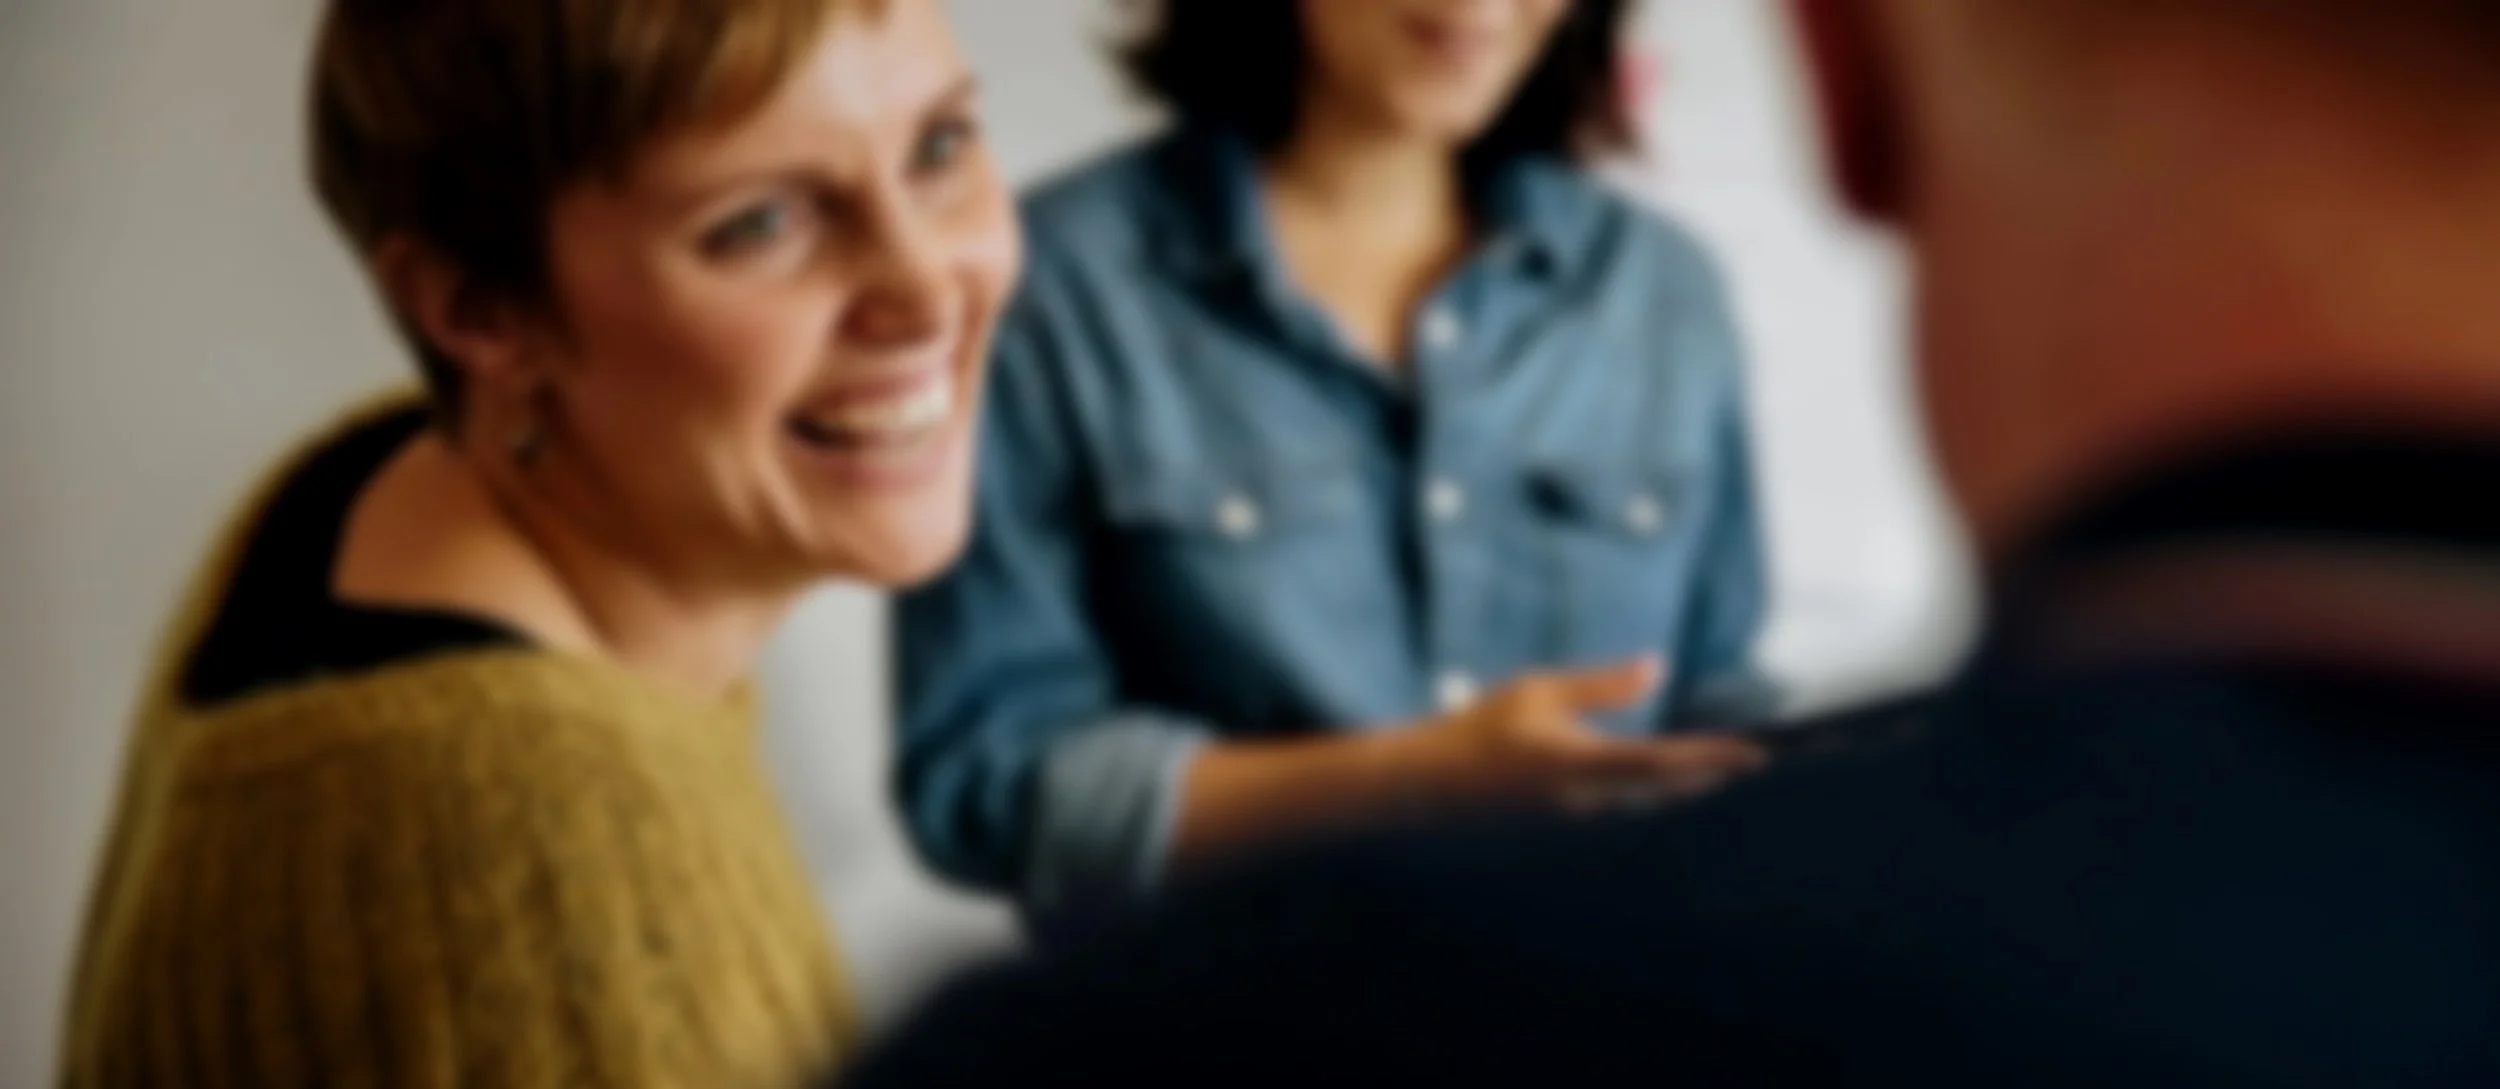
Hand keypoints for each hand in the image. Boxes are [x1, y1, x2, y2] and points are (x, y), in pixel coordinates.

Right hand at [1396, 657, 1769, 812]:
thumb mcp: (1540, 692)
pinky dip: (1654, 785)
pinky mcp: (1568, 816)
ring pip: (1649, 798)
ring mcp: (1580, 814)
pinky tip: (1668, 775)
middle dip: (1711, 772)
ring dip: (1686, 781)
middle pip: (1669, 787)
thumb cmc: (1480, 729)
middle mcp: (1592, 798)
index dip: (1715, 757)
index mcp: (1585, 764)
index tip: (1755, 753)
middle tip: (1757, 759)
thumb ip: (1603, 686)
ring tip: (1725, 766)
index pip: (1667, 761)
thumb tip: (1658, 667)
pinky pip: (1625, 801)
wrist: (1431, 784)